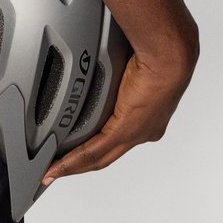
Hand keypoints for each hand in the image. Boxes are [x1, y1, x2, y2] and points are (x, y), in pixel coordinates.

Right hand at [41, 42, 198, 186]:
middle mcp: (144, 131)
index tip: (78, 150)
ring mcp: (136, 133)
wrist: (168, 56)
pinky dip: (74, 160)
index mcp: (147, 117)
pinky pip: (94, 150)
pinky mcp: (126, 130)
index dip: (98, 146)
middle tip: (58, 169)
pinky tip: (58, 166)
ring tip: (54, 170)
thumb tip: (99, 51)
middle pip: (106, 155)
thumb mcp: (131, 63)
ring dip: (74, 166)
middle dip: (81, 164)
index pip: (117, 138)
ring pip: (99, 157)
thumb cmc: (158, 52)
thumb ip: (114, 65)